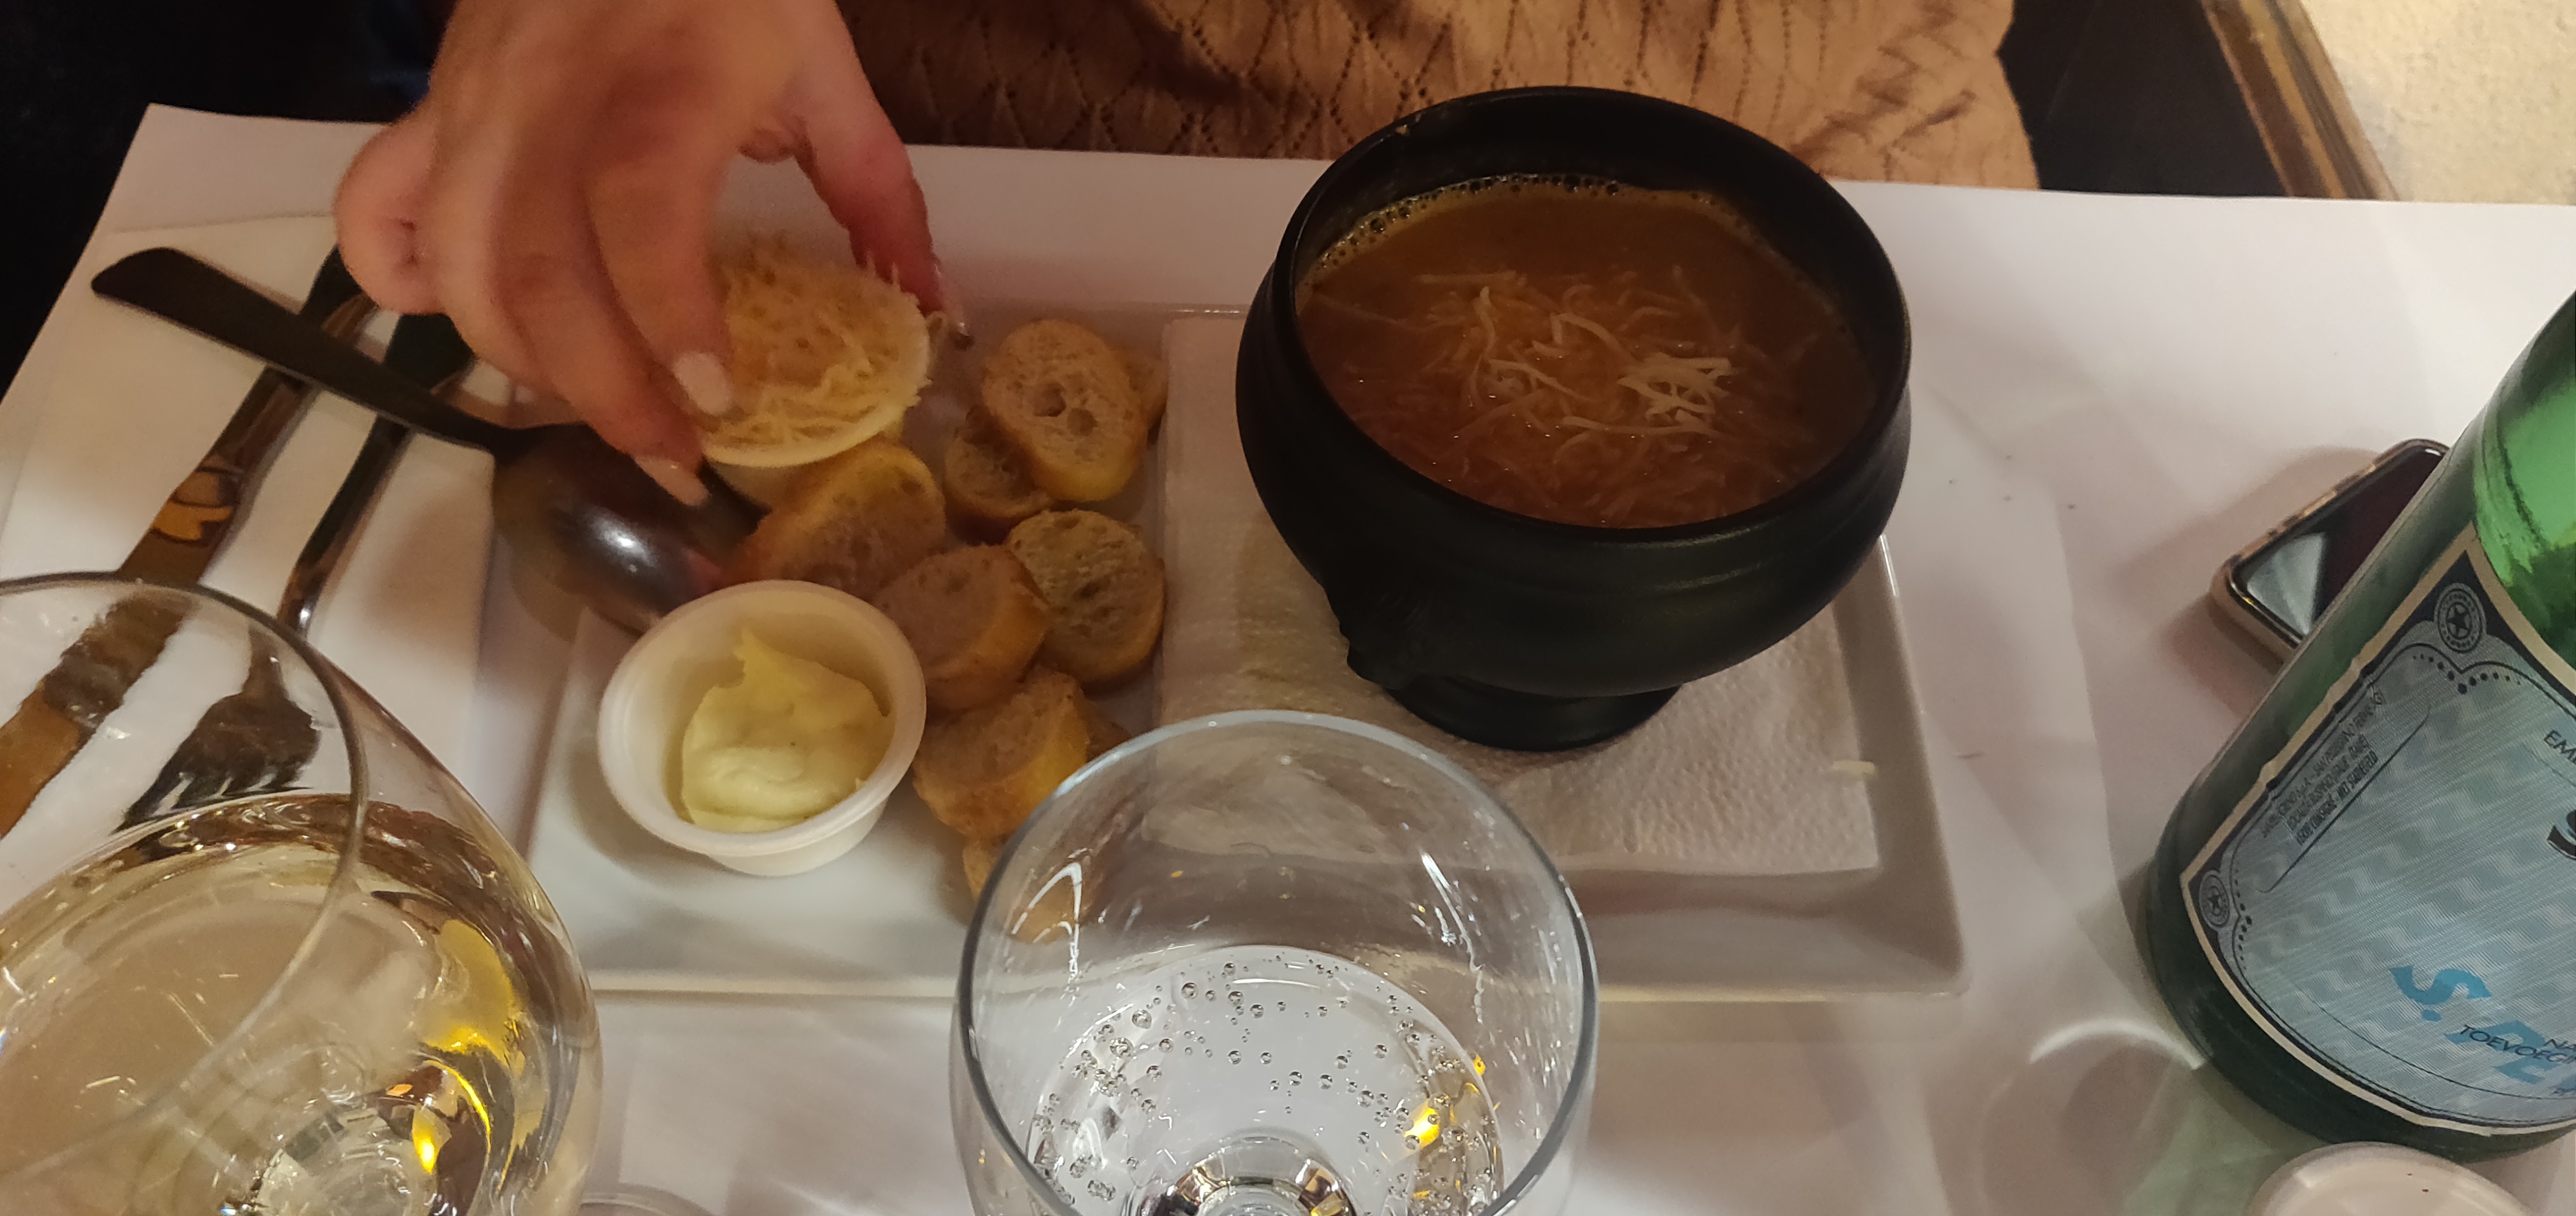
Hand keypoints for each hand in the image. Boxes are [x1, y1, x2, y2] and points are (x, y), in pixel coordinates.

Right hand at [334, 0, 942, 490]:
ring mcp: (476, 105)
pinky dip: (401, 280)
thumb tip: (931, 311)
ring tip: (598, 411)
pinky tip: (463, 324)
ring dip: (522, 363)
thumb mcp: (824, 68)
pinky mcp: (431, 107)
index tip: (714, 400)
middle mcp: (550, 100)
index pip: (637, 211)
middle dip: (600, 388)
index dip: (665, 318)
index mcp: (663, 83)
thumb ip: (878, 196)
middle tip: (671, 454)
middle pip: (536, 269)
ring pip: (460, 264)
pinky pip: (379, 204)